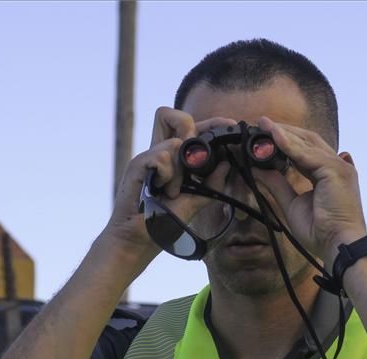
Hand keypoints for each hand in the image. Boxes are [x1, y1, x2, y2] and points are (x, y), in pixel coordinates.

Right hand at [103, 107, 236, 263]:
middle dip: (190, 128)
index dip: (210, 123)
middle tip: (195, 159)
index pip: (188, 126)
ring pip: (174, 142)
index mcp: (172, 158)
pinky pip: (163, 157)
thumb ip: (212, 183)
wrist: (139, 236)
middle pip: (170, 114)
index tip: (228, 125)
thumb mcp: (195, 200)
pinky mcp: (138, 163)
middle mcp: (159, 151)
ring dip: (180, 170)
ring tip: (172, 191)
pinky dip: (168, 175)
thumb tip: (226, 163)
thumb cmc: (164, 219)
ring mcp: (147, 156)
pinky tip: (162, 190)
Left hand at [250, 117, 366, 266]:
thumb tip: (258, 170)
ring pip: (307, 143)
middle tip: (260, 124)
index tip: (263, 137)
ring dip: (283, 133)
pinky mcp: (335, 170)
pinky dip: (289, 144)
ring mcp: (338, 166)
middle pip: (308, 140)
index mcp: (328, 175)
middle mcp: (336, 166)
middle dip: (284, 131)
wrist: (337, 245)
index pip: (306, 151)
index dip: (285, 142)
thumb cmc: (321, 232)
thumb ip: (277, 185)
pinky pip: (307, 153)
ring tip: (263, 125)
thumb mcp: (292, 204)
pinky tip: (273, 136)